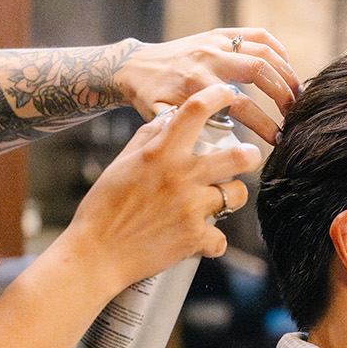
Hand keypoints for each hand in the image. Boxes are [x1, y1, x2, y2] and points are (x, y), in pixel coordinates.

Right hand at [67, 85, 262, 293]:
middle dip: (250, 154)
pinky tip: (203, 240)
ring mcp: (191, 207)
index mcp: (160, 152)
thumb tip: (169, 118)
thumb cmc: (103, 208)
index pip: (196, 110)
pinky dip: (214, 241)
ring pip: (237, 195)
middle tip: (250, 155)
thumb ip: (148, 138)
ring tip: (222, 201)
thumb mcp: (122, 163)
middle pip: (238, 156)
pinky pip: (221, 238)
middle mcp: (180, 175)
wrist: (96, 254)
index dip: (219, 95)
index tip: (230, 93)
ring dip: (232, 197)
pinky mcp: (194, 238)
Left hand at [115, 29, 299, 143]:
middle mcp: (209, 59)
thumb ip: (185, 131)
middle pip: (259, 71)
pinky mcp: (219, 34)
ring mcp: (216, 43)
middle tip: (295, 114)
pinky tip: (287, 66)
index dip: (264, 124)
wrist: (135, 65)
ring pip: (263, 50)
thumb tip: (211, 151)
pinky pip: (257, 35)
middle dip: (282, 94)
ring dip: (286, 72)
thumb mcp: (159, 118)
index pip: (241, 104)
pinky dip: (277, 49)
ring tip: (297, 94)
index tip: (278, 139)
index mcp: (195, 84)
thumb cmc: (150, 97)